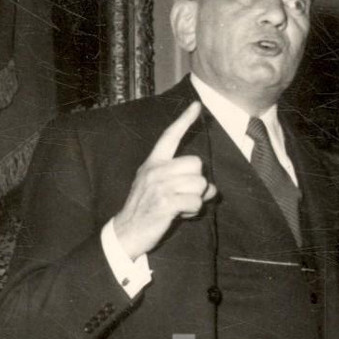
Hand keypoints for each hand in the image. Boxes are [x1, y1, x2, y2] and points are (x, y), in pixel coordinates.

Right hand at [112, 101, 216, 260]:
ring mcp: (160, 187)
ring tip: (180, 206)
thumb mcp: (157, 187)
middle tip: (184, 195)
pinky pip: (196, 201)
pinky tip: (179, 214)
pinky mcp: (165, 203)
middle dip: (197, 182)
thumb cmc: (145, 209)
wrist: (126, 232)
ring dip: (196, 199)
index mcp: (153, 163)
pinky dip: (192, 210)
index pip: (170, 136)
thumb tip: (212, 188)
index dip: (184, 120)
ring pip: (199, 184)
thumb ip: (182, 181)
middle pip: (196, 164)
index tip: (197, 106)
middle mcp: (155, 171)